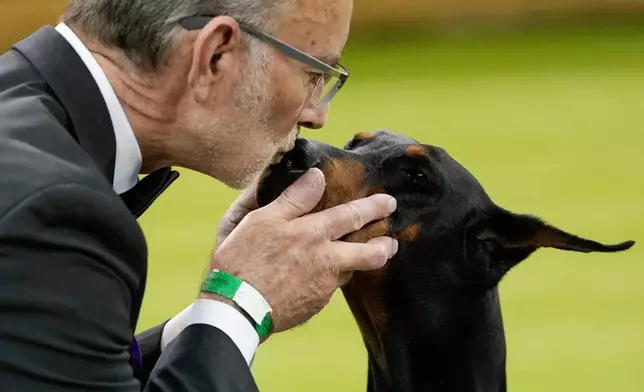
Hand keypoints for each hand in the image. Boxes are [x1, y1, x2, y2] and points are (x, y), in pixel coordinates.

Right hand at [201, 168, 398, 336]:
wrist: (236, 309)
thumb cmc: (242, 260)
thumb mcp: (260, 219)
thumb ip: (293, 198)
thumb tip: (317, 176)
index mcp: (312, 233)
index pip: (351, 215)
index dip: (373, 207)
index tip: (387, 202)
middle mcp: (326, 260)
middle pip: (369, 252)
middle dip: (385, 242)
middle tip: (393, 238)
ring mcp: (323, 286)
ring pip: (350, 271)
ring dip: (360, 262)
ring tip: (365, 256)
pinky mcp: (315, 305)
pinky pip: (330, 287)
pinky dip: (331, 279)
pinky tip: (321, 276)